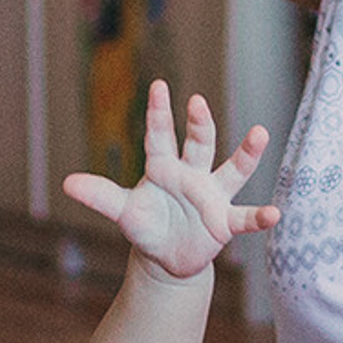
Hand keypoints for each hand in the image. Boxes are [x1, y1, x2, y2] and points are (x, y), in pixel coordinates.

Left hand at [63, 81, 278, 281]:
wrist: (167, 256)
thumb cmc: (146, 225)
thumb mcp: (123, 211)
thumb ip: (101, 196)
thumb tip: (67, 183)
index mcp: (164, 167)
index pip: (160, 135)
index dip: (159, 112)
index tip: (160, 86)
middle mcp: (192, 174)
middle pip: (199, 143)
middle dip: (200, 123)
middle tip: (197, 103)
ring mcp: (212, 195)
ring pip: (232, 170)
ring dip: (246, 153)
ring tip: (260, 133)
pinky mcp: (225, 221)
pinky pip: (245, 216)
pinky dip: (260, 216)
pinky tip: (275, 213)